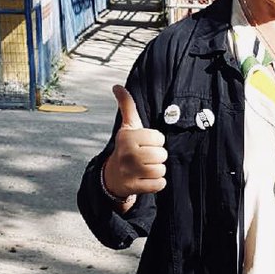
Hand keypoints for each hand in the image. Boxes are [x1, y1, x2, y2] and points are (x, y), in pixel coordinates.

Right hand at [102, 85, 167, 202]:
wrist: (112, 176)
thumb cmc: (126, 148)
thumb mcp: (127, 126)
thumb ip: (126, 105)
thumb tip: (117, 86)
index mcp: (128, 137)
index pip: (159, 138)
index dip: (155, 141)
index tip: (144, 144)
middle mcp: (127, 154)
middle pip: (162, 155)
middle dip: (157, 157)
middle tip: (146, 157)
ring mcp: (130, 172)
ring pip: (161, 170)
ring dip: (157, 170)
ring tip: (146, 168)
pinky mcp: (134, 187)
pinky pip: (159, 184)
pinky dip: (156, 183)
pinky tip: (146, 179)